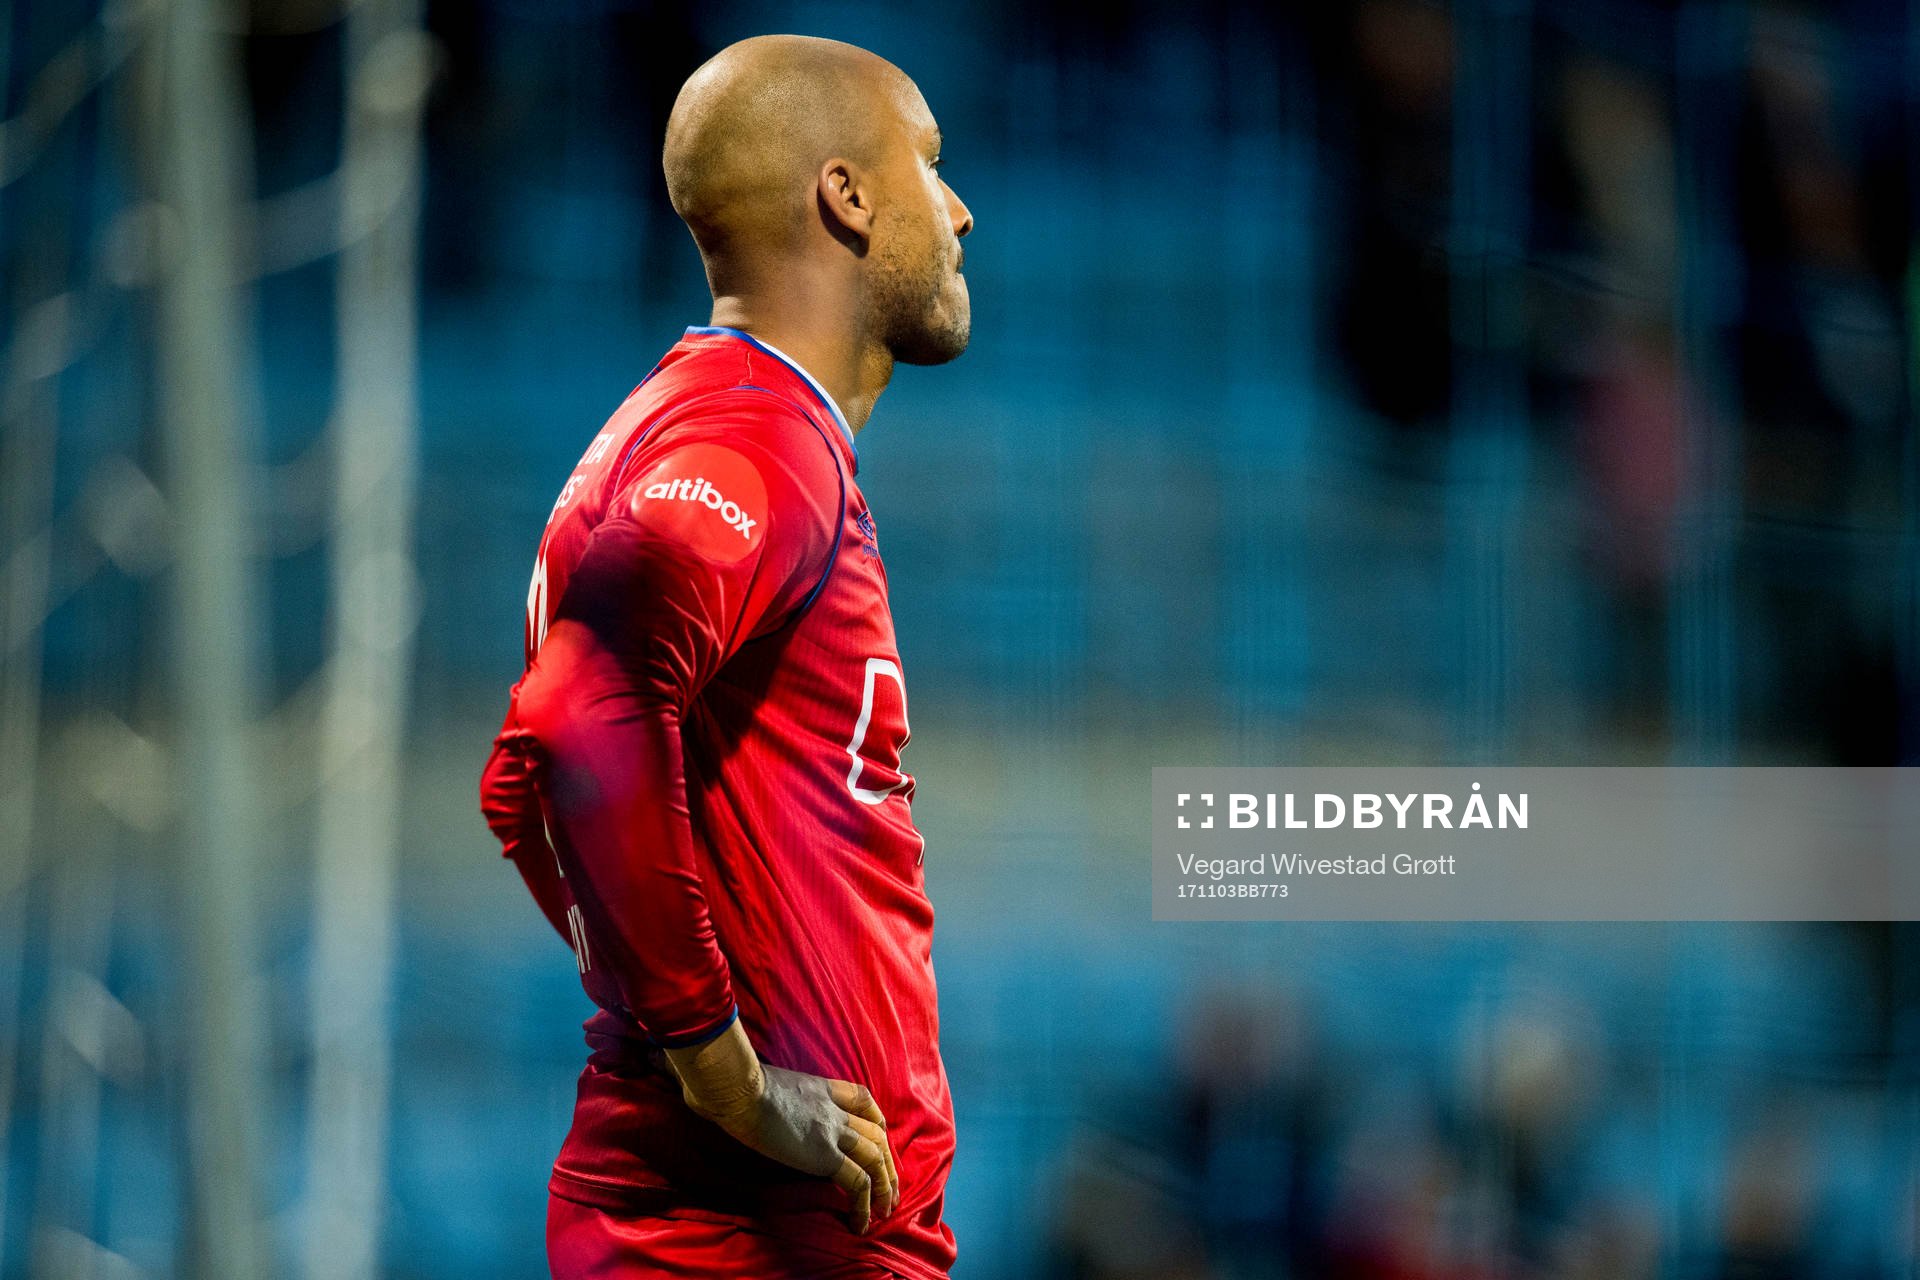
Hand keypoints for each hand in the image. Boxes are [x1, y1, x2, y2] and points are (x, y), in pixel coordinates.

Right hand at [664, 1022, 898, 1233]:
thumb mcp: (767, 1082)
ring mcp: (833, 1130)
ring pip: (875, 1159)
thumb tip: (746, 1100)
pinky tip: (860, 1221)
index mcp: (822, 1088)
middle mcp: (834, 1109)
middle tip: (890, 1189)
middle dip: (888, 1164)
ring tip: (885, 1210)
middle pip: (877, 1134)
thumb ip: (771, 1092)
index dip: (876, 1122)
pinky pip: (857, 1182)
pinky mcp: (825, 1155)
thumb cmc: (738, 1084)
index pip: (864, 1100)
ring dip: (884, 1187)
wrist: (739, 1090)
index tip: (878, 1138)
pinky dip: (864, 1204)